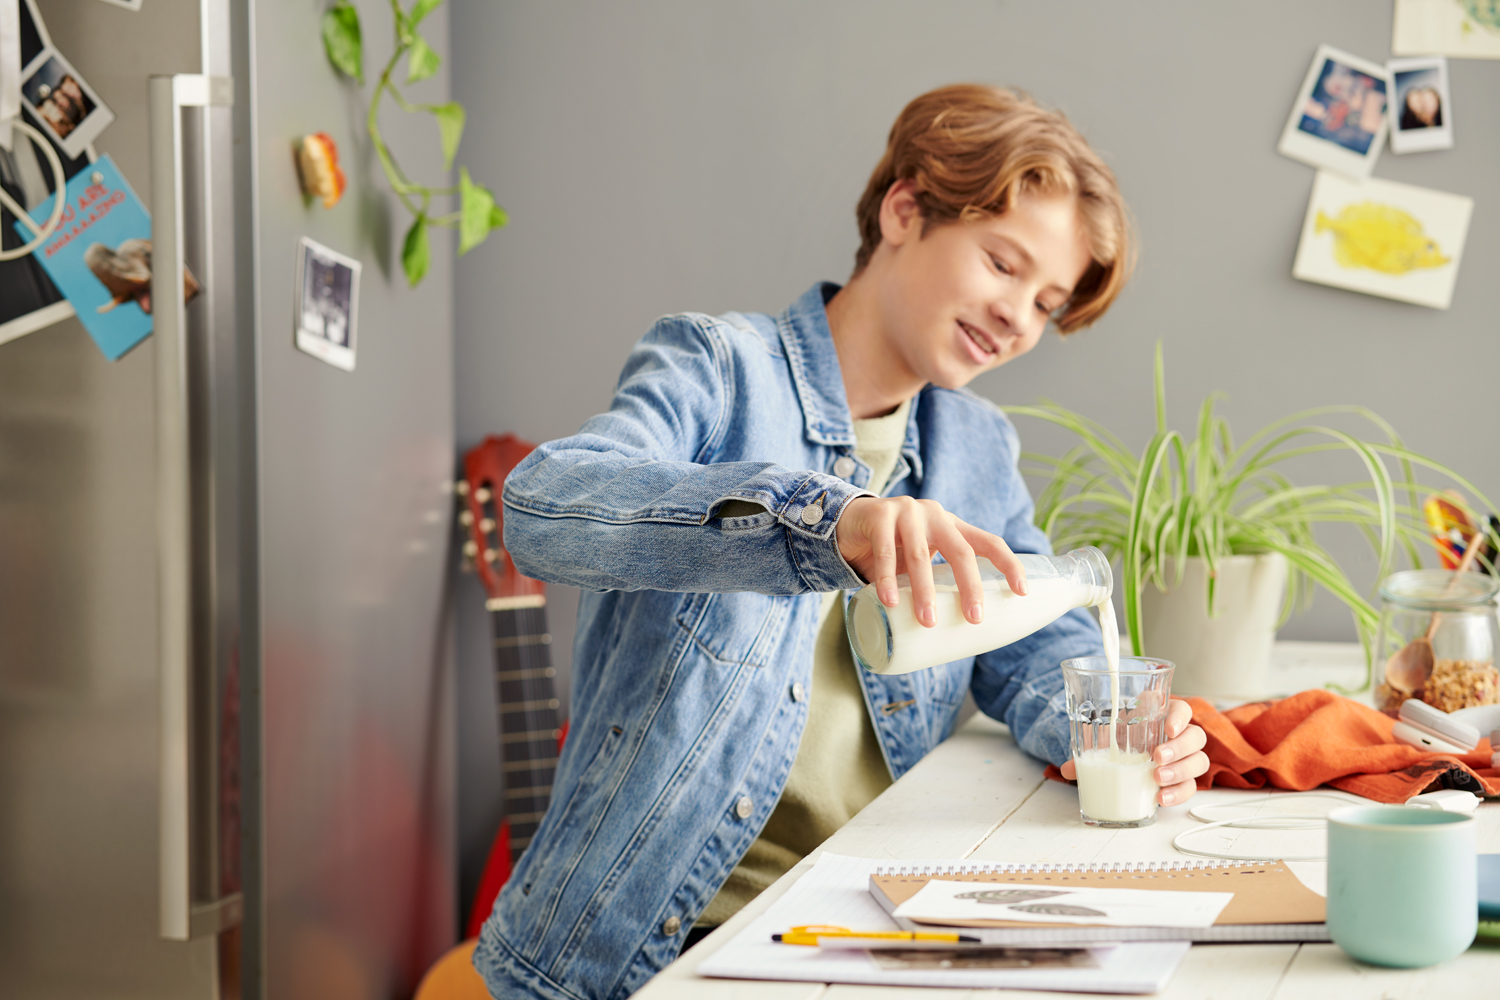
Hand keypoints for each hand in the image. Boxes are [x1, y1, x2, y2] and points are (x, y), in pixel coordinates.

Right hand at [835, 495, 1025, 626]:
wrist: (848, 523)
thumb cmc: (891, 550)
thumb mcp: (919, 561)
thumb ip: (934, 581)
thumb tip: (954, 634)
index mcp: (952, 526)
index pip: (989, 542)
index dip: (1009, 565)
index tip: (1022, 592)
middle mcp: (935, 515)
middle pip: (960, 551)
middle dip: (970, 587)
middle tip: (973, 619)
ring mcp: (907, 511)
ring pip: (920, 554)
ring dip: (925, 591)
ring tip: (927, 621)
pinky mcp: (879, 515)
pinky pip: (885, 551)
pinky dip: (887, 579)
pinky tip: (890, 601)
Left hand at [1059, 699, 1208, 806]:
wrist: (1124, 754)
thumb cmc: (1118, 739)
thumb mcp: (1105, 740)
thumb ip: (1090, 750)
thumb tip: (1068, 769)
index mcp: (1162, 715)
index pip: (1182, 710)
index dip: (1179, 717)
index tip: (1168, 727)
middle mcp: (1178, 736)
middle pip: (1196, 737)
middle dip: (1179, 749)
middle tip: (1156, 758)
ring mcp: (1184, 758)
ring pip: (1199, 762)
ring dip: (1181, 771)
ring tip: (1157, 779)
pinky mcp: (1183, 779)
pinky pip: (1191, 786)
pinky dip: (1179, 793)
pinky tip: (1162, 798)